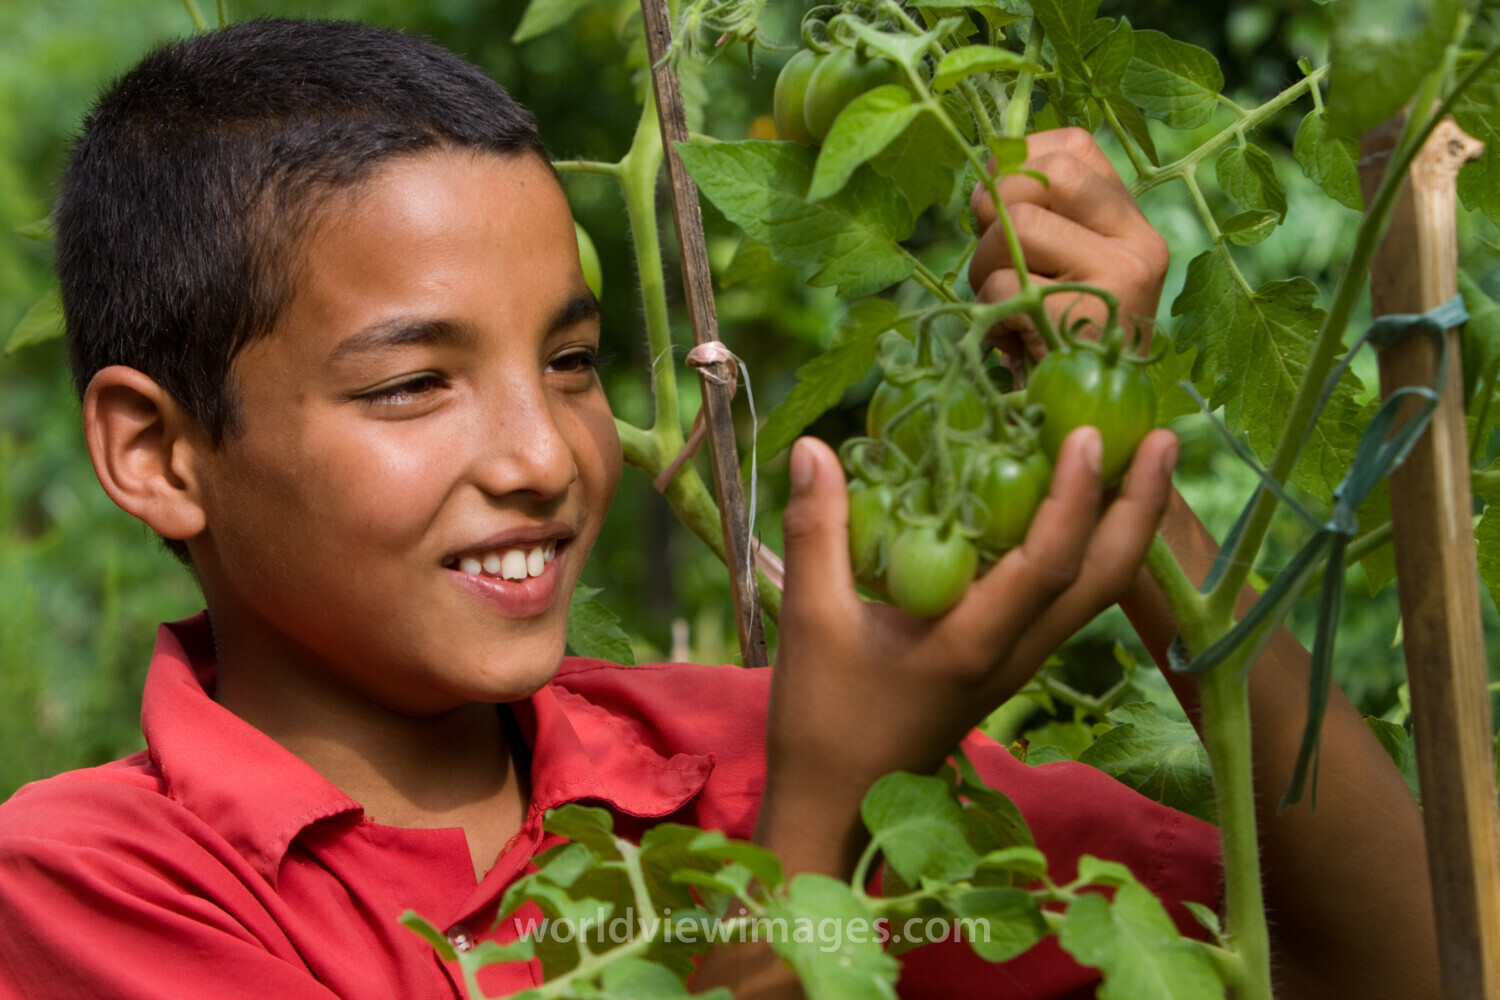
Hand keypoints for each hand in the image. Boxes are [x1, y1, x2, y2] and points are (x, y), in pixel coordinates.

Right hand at [757, 425, 1177, 877]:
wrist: (839, 809)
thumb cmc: (824, 722)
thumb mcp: (811, 621)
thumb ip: (817, 531)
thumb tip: (814, 447)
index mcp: (974, 644)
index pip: (1047, 564)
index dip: (1073, 497)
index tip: (1087, 433)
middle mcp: (1014, 654)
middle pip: (1105, 580)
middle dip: (1140, 506)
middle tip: (1161, 436)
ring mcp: (1018, 663)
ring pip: (1094, 592)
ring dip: (1123, 526)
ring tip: (1135, 460)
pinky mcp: (1007, 665)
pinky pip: (1066, 600)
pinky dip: (1085, 548)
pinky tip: (1071, 509)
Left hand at [968, 127, 1166, 359]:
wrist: (1094, 427)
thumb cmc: (1061, 341)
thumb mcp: (1060, 267)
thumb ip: (1039, 215)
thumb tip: (988, 170)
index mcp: (1132, 223)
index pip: (1073, 147)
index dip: (1018, 163)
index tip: (999, 205)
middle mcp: (1139, 243)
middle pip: (1042, 176)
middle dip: (996, 211)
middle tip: (995, 258)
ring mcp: (1120, 279)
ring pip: (1016, 225)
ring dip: (985, 265)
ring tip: (1005, 305)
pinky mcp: (1087, 316)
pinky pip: (1004, 283)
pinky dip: (989, 311)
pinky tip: (1011, 339)